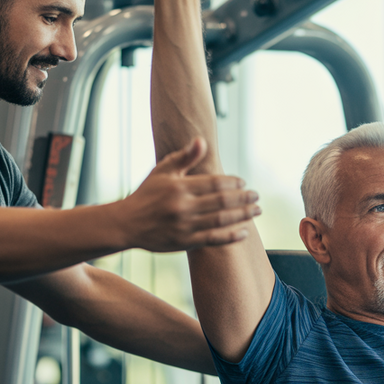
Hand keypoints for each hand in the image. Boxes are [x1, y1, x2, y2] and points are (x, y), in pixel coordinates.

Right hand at [119, 137, 260, 250]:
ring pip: (221, 220)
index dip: (233, 183)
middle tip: (257, 196)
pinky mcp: (185, 243)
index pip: (214, 183)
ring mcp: (185, 226)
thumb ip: (184, 157)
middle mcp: (183, 207)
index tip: (244, 183)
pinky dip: (230, 236)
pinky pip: (213, 240)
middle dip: (244, 198)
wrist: (126, 224)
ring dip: (243, 215)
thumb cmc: (146, 194)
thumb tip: (201, 141)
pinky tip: (244, 231)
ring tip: (256, 210)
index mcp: (179, 187)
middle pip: (222, 201)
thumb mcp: (162, 171)